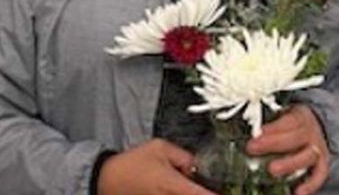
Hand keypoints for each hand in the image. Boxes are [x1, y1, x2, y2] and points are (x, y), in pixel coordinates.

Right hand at [97, 139, 214, 194]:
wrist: (106, 180)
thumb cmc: (132, 164)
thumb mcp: (160, 148)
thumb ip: (183, 156)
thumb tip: (199, 165)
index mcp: (172, 185)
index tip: (232, 192)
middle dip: (209, 193)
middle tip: (218, 188)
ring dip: (195, 193)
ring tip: (194, 185)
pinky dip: (181, 193)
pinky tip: (180, 188)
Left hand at [246, 105, 328, 194]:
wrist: (313, 129)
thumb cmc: (291, 126)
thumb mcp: (281, 116)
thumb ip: (266, 123)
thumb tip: (240, 129)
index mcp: (300, 117)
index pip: (288, 120)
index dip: (272, 127)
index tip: (255, 133)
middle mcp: (311, 132)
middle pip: (295, 137)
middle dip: (273, 143)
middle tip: (252, 148)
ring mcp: (317, 149)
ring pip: (308, 156)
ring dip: (290, 163)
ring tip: (272, 170)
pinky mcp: (322, 165)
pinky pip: (320, 174)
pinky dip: (311, 184)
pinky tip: (298, 192)